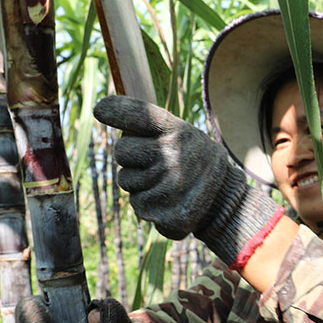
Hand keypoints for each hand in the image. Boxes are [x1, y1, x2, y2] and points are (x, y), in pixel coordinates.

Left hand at [94, 95, 227, 240]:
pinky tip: (168, 200)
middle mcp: (173, 156)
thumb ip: (152, 126)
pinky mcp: (160, 212)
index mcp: (178, 131)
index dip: (116, 111)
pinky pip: (136, 203)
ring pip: (125, 179)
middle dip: (130, 156)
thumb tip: (103, 110)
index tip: (99, 110)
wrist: (223, 198)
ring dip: (138, 182)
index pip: (140, 115)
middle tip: (153, 161)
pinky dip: (148, 203)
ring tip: (164, 182)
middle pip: (121, 150)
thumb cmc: (194, 159)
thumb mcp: (184, 134)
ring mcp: (166, 186)